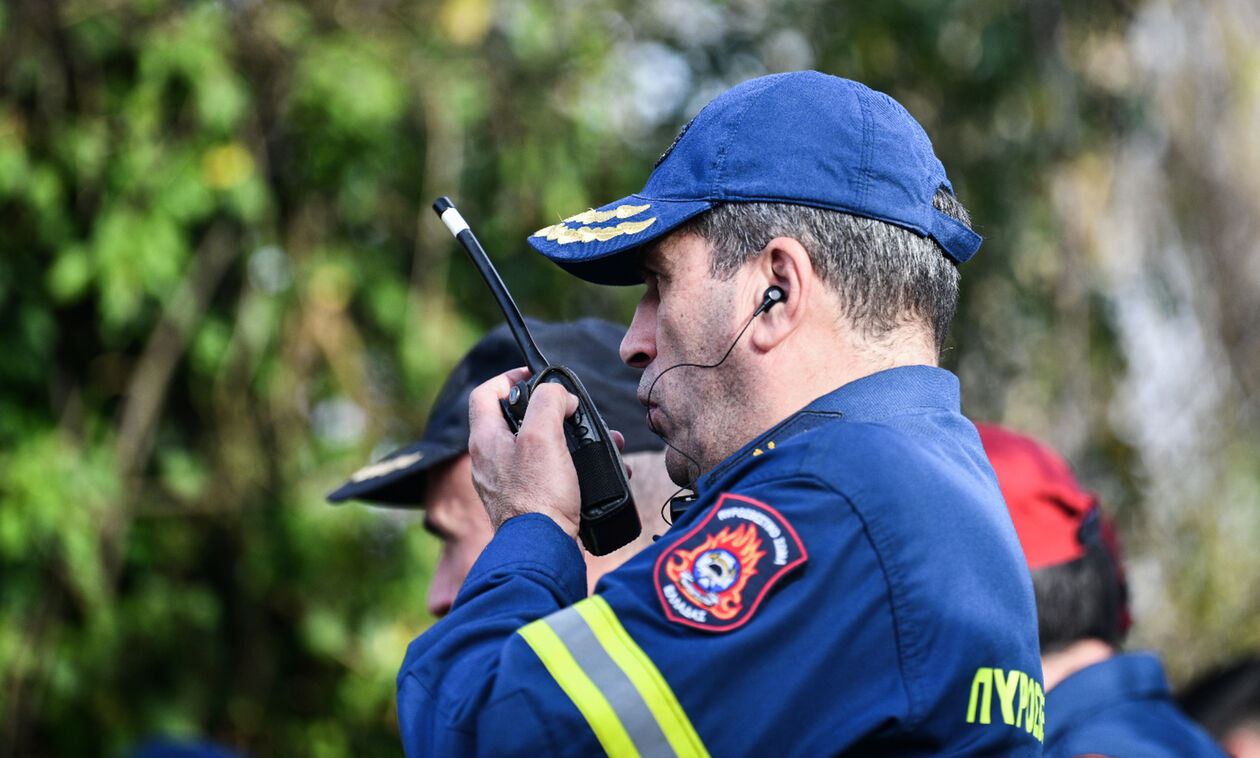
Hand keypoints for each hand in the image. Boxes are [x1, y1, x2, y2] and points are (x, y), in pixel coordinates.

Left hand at [467, 368, 582, 538]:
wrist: (543, 550)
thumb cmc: (538, 495)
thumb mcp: (542, 436)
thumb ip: (548, 402)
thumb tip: (559, 396)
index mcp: (486, 440)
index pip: (486, 392)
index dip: (510, 377)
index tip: (537, 377)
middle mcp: (491, 461)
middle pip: (517, 420)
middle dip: (552, 412)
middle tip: (574, 413)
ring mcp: (507, 484)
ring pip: (539, 448)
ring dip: (571, 440)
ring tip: (601, 442)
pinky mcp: (527, 503)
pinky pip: (549, 475)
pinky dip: (573, 468)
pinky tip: (599, 473)